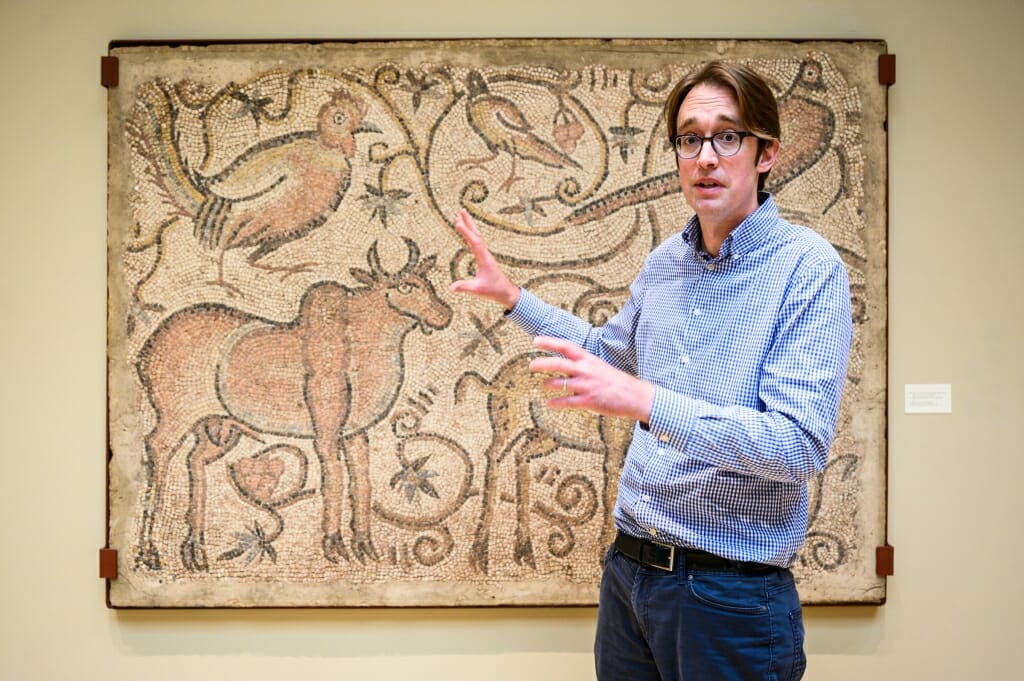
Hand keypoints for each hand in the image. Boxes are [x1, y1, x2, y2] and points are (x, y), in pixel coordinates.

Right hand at [447, 209, 520, 309]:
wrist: (506, 292)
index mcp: (484, 259)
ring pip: (477, 237)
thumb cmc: (494, 290)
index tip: (458, 222)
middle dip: (469, 222)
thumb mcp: (477, 290)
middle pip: (476, 235)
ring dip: (471, 226)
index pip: (474, 242)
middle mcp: (486, 254)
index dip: (466, 232)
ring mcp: (486, 255)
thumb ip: (464, 287)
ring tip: (463, 217)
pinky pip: (478, 243)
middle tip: (461, 210)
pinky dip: (472, 235)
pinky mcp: (485, 258)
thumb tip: (450, 288)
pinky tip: (469, 234)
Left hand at [529, 336, 653, 422]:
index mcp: (589, 359)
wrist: (635, 396)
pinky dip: (556, 403)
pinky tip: (549, 403)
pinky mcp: (588, 401)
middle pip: (558, 364)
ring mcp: (586, 386)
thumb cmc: (617, 382)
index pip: (566, 346)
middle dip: (542, 364)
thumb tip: (568, 365)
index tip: (535, 341)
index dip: (549, 342)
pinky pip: (567, 402)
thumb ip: (584, 365)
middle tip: (531, 366)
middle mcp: (586, 370)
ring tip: (543, 385)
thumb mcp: (600, 367)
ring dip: (548, 384)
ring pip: (560, 384)